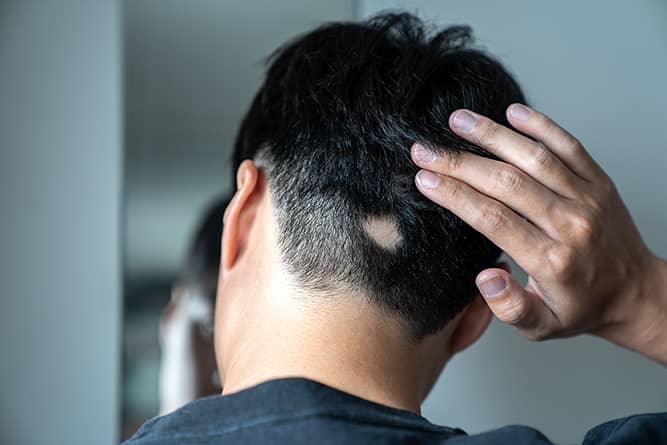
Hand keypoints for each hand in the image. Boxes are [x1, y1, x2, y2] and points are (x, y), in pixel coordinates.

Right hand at [411, 104, 666, 364]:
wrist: (635, 293)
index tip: (424, 179)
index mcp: (551, 261)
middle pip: (506, 183)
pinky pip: (569, 145)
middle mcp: (571, 225)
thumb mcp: (542, 327)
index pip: (492, 219)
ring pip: (534, 157)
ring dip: (492, 134)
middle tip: (425, 150)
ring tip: (457, 120)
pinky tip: (512, 111)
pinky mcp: (599, 181)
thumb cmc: (581, 307)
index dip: (454, 195)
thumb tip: (486, 276)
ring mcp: (588, 198)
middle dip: (458, 162)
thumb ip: (510, 307)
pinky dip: (540, 125)